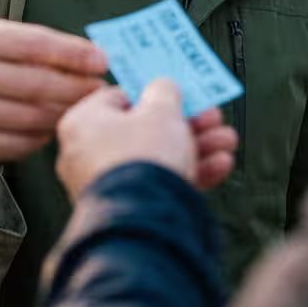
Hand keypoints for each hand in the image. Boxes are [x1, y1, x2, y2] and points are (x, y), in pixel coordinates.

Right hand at [0, 17, 107, 166]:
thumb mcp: (12, 43)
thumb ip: (49, 49)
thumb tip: (98, 60)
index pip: (35, 44)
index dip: (73, 54)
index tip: (103, 62)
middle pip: (35, 83)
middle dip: (76, 88)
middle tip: (103, 91)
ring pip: (31, 117)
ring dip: (66, 114)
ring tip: (86, 110)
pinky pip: (20, 144)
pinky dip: (45, 136)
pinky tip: (58, 127)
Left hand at [55, 79, 237, 199]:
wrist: (143, 219)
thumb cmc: (142, 156)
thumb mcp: (161, 110)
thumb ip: (164, 92)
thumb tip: (163, 87)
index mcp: (83, 122)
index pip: (119, 98)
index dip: (153, 93)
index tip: (179, 94)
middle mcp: (86, 154)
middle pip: (144, 129)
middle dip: (185, 123)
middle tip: (211, 119)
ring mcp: (105, 185)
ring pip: (156, 157)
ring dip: (195, 147)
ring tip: (225, 142)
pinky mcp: (126, 209)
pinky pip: (158, 184)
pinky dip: (188, 173)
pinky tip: (219, 166)